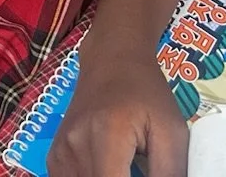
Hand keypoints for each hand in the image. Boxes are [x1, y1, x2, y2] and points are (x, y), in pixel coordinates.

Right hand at [49, 54, 189, 176]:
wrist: (112, 60)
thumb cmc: (147, 93)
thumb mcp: (171, 130)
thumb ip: (169, 173)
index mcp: (106, 135)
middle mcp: (75, 145)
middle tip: (141, 170)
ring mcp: (60, 152)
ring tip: (127, 168)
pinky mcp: (54, 157)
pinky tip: (110, 170)